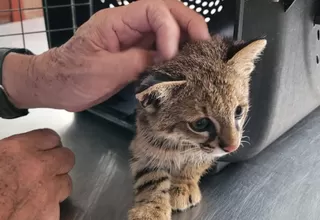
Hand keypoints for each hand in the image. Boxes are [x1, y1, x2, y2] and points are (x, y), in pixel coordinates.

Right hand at [0, 129, 74, 219]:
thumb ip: (8, 153)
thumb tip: (10, 156)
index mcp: (18, 150)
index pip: (49, 137)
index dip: (47, 143)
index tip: (45, 147)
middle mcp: (38, 168)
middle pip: (66, 157)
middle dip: (58, 162)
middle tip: (47, 168)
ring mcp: (48, 192)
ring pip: (66, 182)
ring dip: (56, 185)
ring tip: (40, 191)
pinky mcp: (49, 214)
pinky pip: (58, 207)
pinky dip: (48, 208)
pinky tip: (35, 210)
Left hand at [2, 0, 209, 111]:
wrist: (56, 86)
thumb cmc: (70, 77)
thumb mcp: (102, 71)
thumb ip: (136, 62)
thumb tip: (165, 60)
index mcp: (116, 22)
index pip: (153, 10)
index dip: (170, 28)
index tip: (172, 55)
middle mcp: (128, 25)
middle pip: (165, 11)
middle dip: (188, 23)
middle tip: (204, 43)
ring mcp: (133, 39)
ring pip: (166, 28)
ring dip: (186, 38)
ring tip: (199, 55)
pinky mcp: (135, 53)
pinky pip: (161, 47)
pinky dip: (176, 53)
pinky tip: (184, 64)